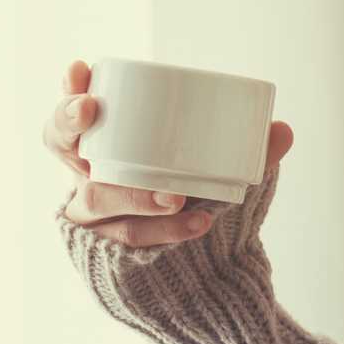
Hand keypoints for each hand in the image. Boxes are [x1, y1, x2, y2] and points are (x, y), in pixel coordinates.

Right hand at [44, 58, 293, 248]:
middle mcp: (87, 176)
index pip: (70, 112)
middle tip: (92, 110)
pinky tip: (196, 224)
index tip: (79, 68)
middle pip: (59, 144)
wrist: (199, 275)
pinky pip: (126, 239)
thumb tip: (284, 130)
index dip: (68, 89)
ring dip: (136, 193)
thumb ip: (249, 151)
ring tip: (177, 196)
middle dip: (69, 122)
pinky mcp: (104, 252)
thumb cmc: (198, 202)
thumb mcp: (220, 171)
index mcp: (106, 144)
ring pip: (96, 198)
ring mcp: (92, 216)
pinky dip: (164, 232)